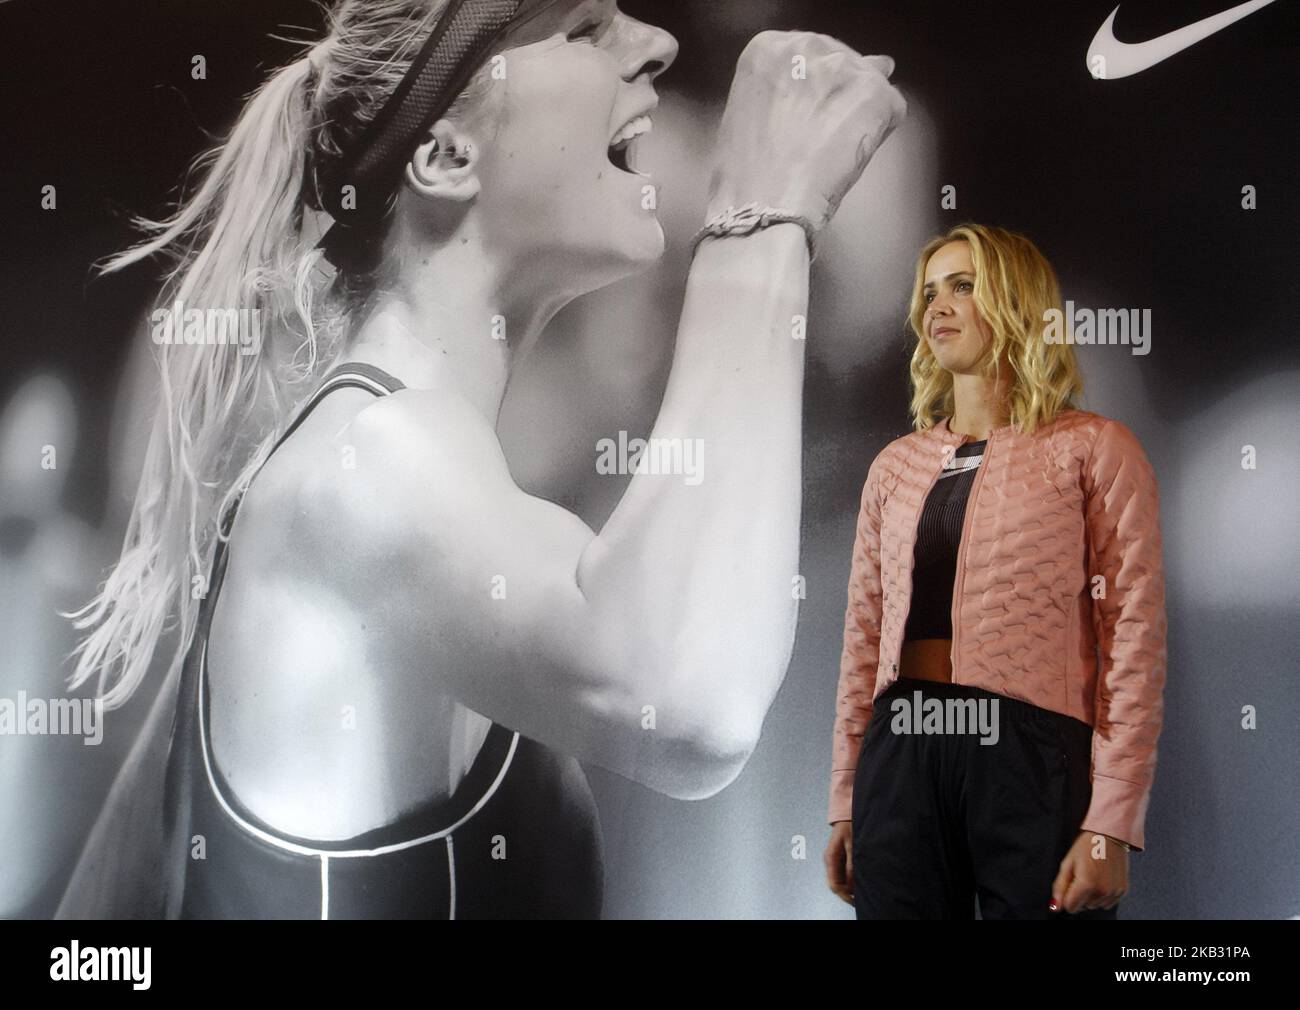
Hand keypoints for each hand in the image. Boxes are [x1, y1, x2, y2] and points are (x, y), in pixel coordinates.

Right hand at [706, 31, 907, 236]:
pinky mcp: (874, 93)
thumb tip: (828, 80)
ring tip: (833, 150)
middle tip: (819, 138)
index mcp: (767, 47)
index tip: (803, 116)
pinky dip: (879, 134)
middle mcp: (807, 45)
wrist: (762, 203)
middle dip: (838, 95)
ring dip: (858, 114)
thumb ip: (787, 88)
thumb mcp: (751, 112)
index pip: (808, 54)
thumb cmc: (746, 172)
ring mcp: (844, 67)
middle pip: (842, 62)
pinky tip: (849, 157)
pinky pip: (892, 109)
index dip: (811, 90)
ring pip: (870, 83)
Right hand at [824, 820, 854, 904]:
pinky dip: (848, 880)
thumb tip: (851, 884)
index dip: (844, 895)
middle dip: (846, 894)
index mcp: (830, 858)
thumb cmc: (849, 826)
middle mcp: (829, 861)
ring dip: (848, 887)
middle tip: (860, 899)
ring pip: (838, 880)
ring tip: (861, 891)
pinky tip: (857, 881)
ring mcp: (832, 860)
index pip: (833, 884)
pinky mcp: (837, 858)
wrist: (846, 814)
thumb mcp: (852, 845)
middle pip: (834, 884)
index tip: (855, 900)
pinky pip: (841, 874)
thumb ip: (851, 864)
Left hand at [1051, 831, 1128, 913]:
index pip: (1070, 907)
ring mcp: (1114, 892)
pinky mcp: (1122, 890)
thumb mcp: (1068, 863)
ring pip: (1094, 906)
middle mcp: (1102, 891)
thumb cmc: (1087, 846)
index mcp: (1087, 883)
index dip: (1066, 897)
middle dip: (1078, 895)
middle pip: (1083, 907)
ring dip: (1090, 896)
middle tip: (1081, 875)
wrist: (1110, 836)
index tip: (1069, 884)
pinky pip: (1107, 903)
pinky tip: (1101, 879)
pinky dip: (1102, 895)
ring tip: (1092, 876)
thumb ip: (1060, 887)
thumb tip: (1055, 907)